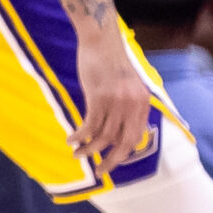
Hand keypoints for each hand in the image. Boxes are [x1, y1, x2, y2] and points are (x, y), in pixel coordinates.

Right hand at [68, 27, 152, 171]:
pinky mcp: (98, 97)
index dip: (124, 153)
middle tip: (99, 172)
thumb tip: (119, 129)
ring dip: (88, 149)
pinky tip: (70, 139)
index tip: (112, 161)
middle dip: (110, 161)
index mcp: (141, 103)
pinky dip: (79, 136)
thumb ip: (127, 105)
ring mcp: (115, 101)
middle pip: (122, 142)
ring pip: (102, 136)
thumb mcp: (127, 85)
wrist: (100, 40)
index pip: (136, 137)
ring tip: (77, 154)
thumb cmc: (111, 62)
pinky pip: (88, 125)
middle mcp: (131, 105)